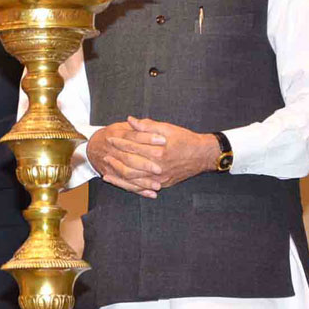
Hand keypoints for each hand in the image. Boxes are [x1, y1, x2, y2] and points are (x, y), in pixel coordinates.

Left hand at [88, 117, 219, 197]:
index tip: (110, 138)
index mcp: (158, 151)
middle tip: (104, 154)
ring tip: (106, 169)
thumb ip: (147, 126)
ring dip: (118, 175)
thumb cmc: (185, 139)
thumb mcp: (167, 128)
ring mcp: (161, 178)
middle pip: (130, 166)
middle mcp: (159, 167)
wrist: (203, 155)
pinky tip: (119, 182)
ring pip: (134, 180)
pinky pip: (142, 188)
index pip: (133, 147)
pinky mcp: (163, 184)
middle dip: (116, 159)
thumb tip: (130, 120)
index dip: (120, 142)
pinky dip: (129, 185)